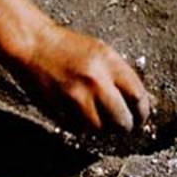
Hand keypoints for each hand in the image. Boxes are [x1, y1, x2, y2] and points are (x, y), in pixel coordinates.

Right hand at [21, 20, 150, 133]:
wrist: (34, 45)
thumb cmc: (69, 47)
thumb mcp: (100, 51)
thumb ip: (119, 74)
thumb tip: (137, 103)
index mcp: (108, 62)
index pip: (137, 96)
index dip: (143, 112)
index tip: (140, 117)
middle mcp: (94, 80)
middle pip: (122, 120)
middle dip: (125, 126)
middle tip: (123, 125)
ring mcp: (76, 97)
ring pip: (101, 129)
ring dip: (103, 128)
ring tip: (99, 117)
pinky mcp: (60, 110)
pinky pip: (80, 130)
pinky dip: (83, 127)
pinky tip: (80, 114)